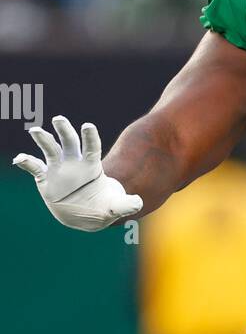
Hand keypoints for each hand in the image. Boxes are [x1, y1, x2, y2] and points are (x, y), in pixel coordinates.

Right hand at [13, 116, 141, 231]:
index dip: (90, 137)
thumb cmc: (103, 206)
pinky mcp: (45, 178)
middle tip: (59, 119)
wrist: (87, 214)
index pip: (92, 147)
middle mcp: (74, 162)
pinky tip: (19, 159)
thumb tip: (138, 203)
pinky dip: (27, 162)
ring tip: (36, 131)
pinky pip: (35, 168)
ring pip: (50, 149)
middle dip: (64, 130)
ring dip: (43, 139)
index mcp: (92, 165)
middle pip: (69, 142)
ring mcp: (58, 169)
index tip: (88, 126)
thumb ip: (126, 205)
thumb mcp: (115, 207)